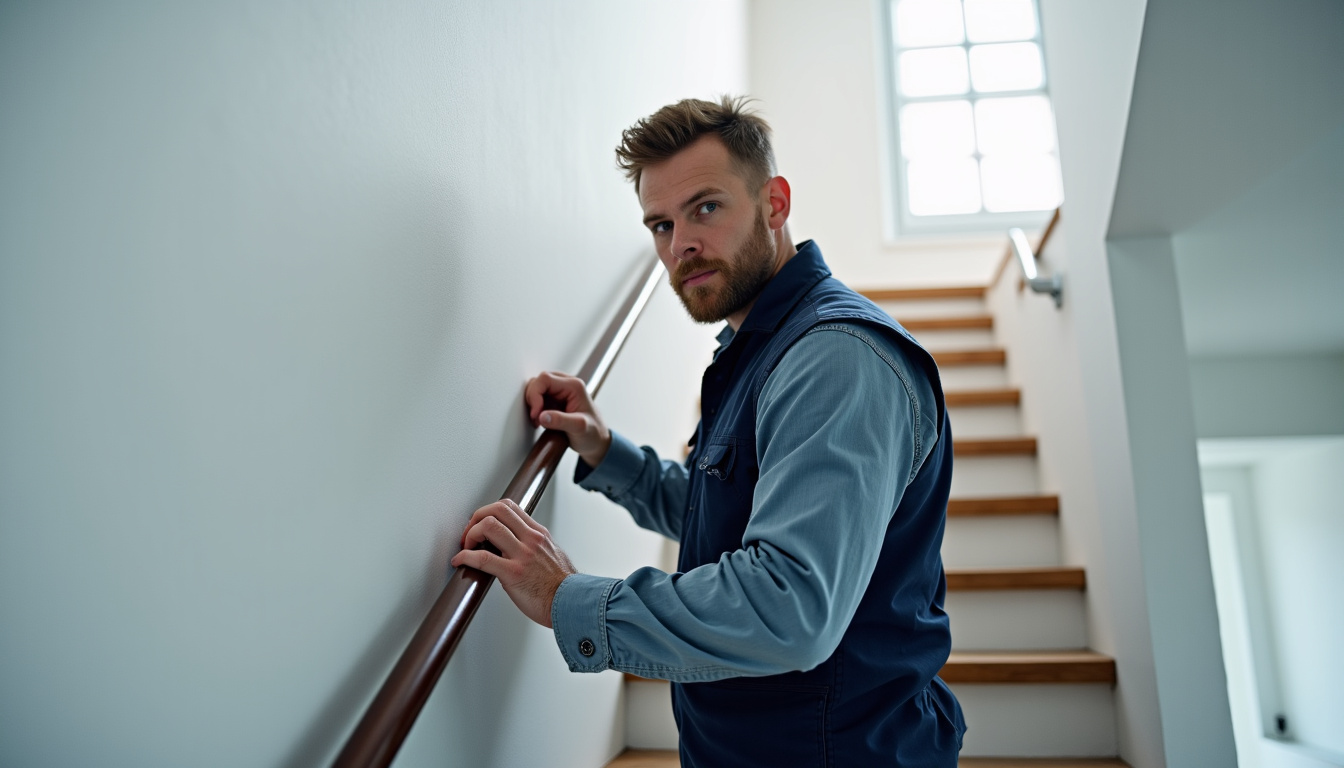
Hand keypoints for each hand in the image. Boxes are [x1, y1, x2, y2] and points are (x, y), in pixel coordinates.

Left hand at [450, 499, 576, 627]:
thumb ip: (535, 547)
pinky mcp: (514, 573)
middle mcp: (531, 539)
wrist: (575, 605)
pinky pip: (482, 558)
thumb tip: (515, 548)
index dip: (489, 511)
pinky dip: (465, 556)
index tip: (480, 524)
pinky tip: (461, 561)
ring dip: (470, 534)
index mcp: (539, 534)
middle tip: (469, 534)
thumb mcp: (553, 556)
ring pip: (489, 526)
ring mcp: (523, 555)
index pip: (509, 507)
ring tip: (466, 547)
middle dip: (476, 518)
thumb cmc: (564, 588)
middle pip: (497, 509)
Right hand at [524, 371, 610, 467]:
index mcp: (574, 386)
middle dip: (533, 399)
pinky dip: (535, 408)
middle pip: (539, 381)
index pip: (545, 379)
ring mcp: (560, 391)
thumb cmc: (593, 433)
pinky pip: (539, 397)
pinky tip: (541, 420)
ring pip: (537, 388)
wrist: (597, 441)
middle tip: (537, 417)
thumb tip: (542, 416)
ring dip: (533, 404)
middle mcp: (567, 385)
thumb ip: (561, 421)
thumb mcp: (579, 428)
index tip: (536, 413)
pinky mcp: (555, 399)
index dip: (535, 395)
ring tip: (539, 420)